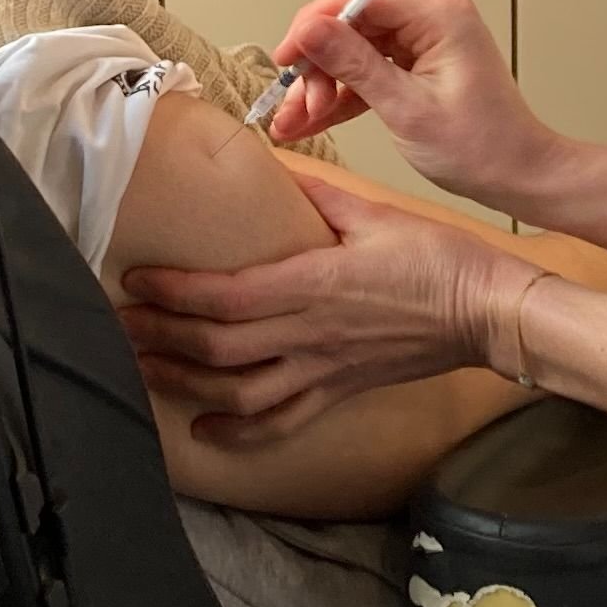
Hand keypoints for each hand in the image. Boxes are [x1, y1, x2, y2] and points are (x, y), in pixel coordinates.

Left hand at [121, 160, 536, 442]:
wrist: (487, 312)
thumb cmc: (438, 257)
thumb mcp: (373, 213)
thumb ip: (319, 195)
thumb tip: (275, 171)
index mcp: (313, 283)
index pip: (226, 295)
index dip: (174, 290)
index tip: (136, 278)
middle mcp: (310, 334)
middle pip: (218, 348)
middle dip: (161, 337)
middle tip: (119, 323)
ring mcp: (323, 369)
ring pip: (239, 393)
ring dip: (186, 385)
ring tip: (146, 368)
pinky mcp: (339, 391)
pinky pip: (282, 423)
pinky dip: (238, 435)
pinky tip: (204, 431)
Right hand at [263, 0, 564, 209]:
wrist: (519, 177)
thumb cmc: (480, 147)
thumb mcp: (406, 108)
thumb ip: (354, 65)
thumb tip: (310, 29)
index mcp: (439, 16)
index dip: (314, 27)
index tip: (285, 59)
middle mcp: (432, 20)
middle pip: (352, 26)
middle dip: (317, 66)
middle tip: (292, 104)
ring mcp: (426, 44)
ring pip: (355, 52)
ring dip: (323, 87)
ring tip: (292, 123)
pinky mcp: (419, 68)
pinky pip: (370, 72)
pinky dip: (343, 97)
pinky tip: (310, 121)